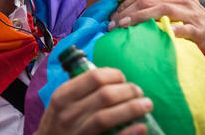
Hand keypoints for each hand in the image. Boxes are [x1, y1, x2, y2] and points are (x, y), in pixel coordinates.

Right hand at [34, 68, 151, 134]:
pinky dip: (128, 133)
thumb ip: (78, 89)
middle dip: (128, 90)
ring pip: (107, 116)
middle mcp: (68, 113)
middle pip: (105, 95)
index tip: (123, 78)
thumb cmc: (57, 123)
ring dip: (132, 108)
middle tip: (138, 91)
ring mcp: (76, 132)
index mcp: (63, 95)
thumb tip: (109, 76)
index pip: (93, 77)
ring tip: (146, 104)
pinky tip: (141, 126)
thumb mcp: (60, 102)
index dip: (114, 75)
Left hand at [109, 0, 204, 63]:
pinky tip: (159, 32)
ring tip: (124, 27)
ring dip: (140, 18)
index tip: (111, 15)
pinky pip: (184, 28)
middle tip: (112, 24)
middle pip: (148, 0)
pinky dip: (172, 29)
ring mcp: (191, 13)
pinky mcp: (198, 30)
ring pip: (162, 10)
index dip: (124, 2)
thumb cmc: (187, 10)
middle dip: (126, 12)